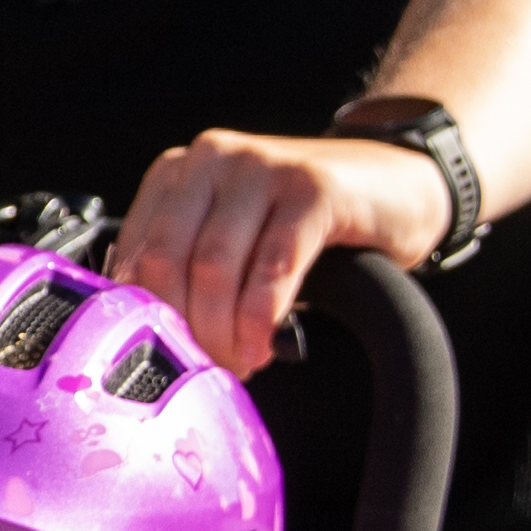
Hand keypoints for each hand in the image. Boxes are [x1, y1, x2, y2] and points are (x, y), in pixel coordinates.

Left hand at [113, 128, 453, 374]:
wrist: (397, 184)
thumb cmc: (309, 220)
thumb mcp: (236, 237)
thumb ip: (190, 271)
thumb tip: (151, 341)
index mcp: (178, 172)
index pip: (133, 253)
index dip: (144, 318)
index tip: (165, 360)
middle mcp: (212, 158)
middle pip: (166, 261)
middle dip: (182, 329)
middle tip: (205, 372)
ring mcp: (262, 167)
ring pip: (214, 267)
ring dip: (222, 332)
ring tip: (238, 364)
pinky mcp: (313, 187)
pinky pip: (273, 264)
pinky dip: (261, 317)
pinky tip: (264, 345)